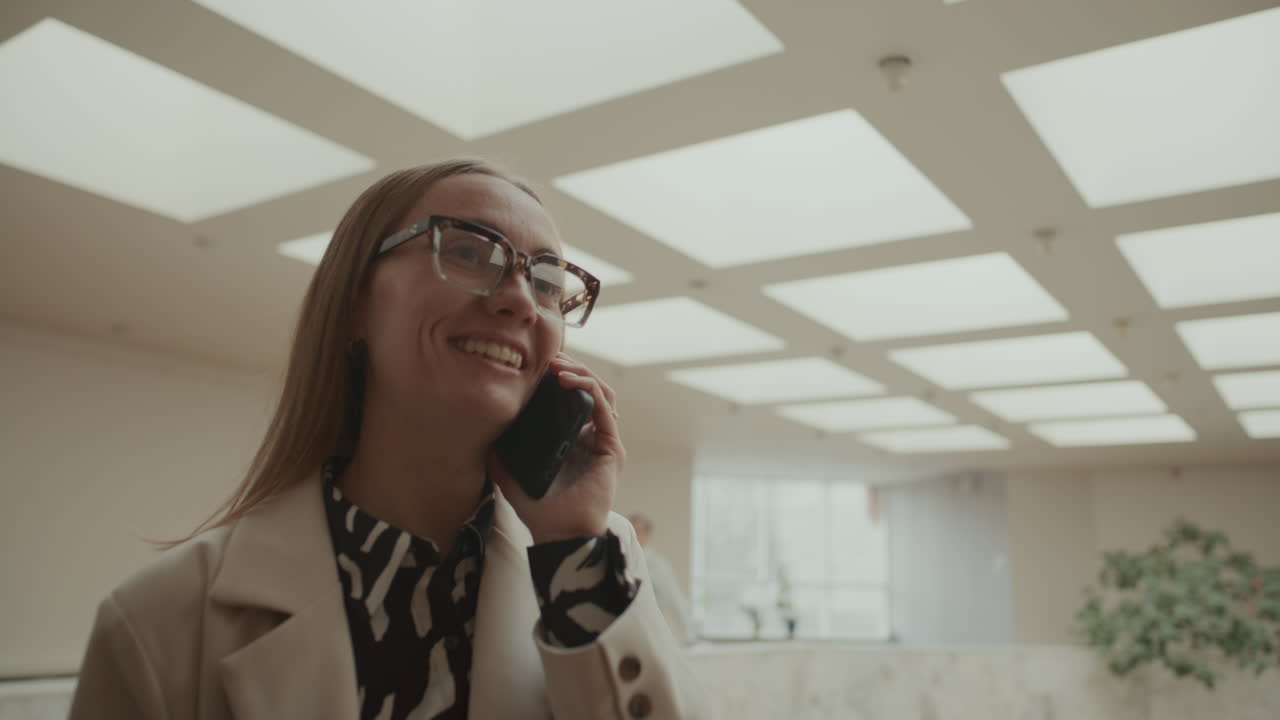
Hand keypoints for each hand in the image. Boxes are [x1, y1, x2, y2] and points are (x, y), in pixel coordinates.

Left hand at [488, 352, 623, 542]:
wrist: (557, 537)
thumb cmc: (537, 511)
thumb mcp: (509, 474)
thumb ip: (500, 454)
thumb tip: (484, 431)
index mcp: (572, 440)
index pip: (572, 398)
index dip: (559, 376)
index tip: (538, 364)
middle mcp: (591, 437)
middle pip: (589, 389)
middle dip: (571, 367)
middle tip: (548, 357)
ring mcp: (604, 442)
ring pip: (601, 393)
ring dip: (581, 373)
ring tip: (557, 366)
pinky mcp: (612, 449)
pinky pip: (605, 409)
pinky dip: (588, 389)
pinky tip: (567, 382)